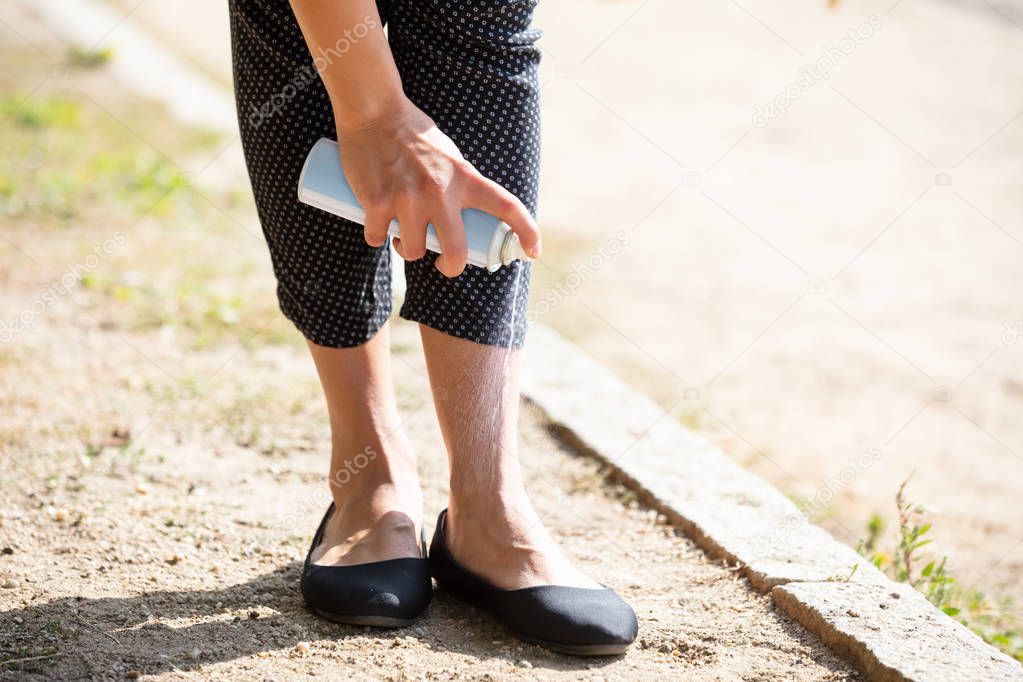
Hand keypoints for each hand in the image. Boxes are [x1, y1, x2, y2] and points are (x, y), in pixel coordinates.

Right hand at [335, 99, 540, 277]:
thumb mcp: (449, 156)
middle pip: (456, 252)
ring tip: (402, 236)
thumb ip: (459, 183)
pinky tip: (378, 226)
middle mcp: (440, 192)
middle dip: (451, 267)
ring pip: (413, 251)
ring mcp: (408, 200)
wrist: (373, 111)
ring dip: (407, 249)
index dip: (527, 232)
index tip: (534, 250)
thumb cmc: (412, 133)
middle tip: (444, 264)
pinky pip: (377, 238)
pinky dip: (377, 236)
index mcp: (464, 177)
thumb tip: (463, 213)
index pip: (507, 206)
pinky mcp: (377, 202)